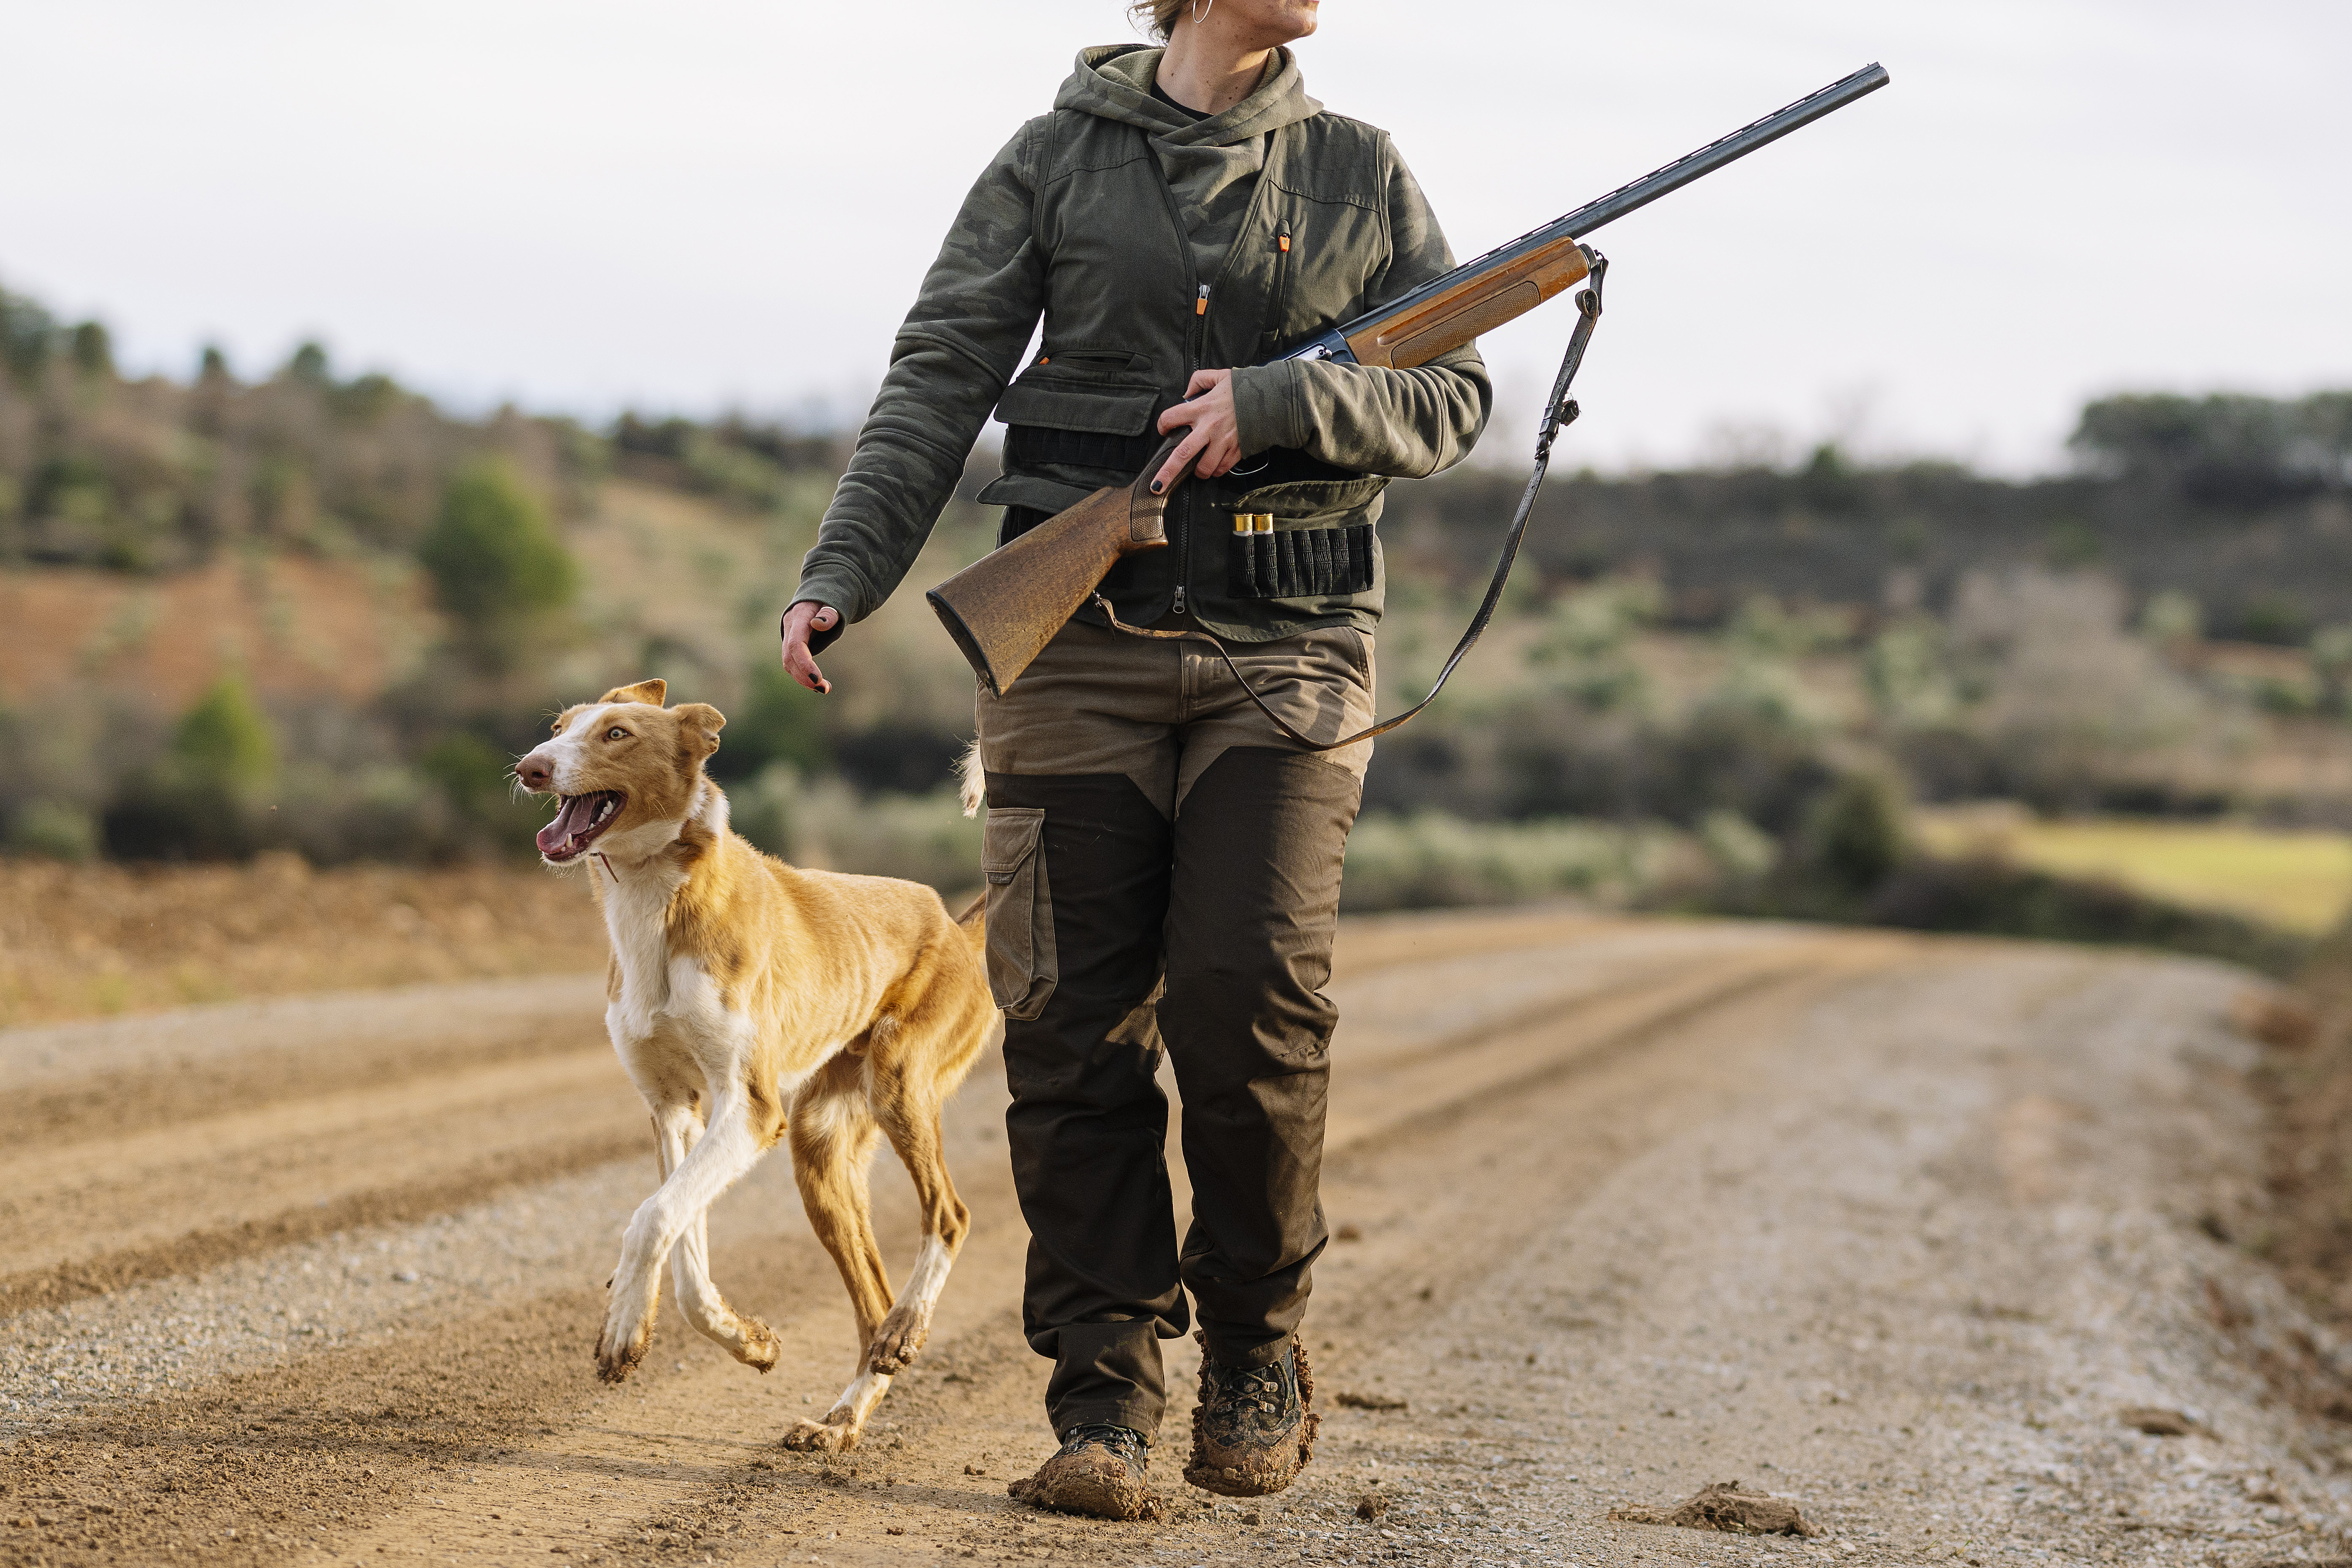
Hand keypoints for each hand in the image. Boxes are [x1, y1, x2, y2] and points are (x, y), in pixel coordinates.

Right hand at [779, 600, 840, 693]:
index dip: (804, 663)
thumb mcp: (831, 603)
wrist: (816, 596)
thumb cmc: (827, 601)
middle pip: (789, 658)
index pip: (795, 645)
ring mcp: (788, 637)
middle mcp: (789, 629)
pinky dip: (803, 675)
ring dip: (804, 679)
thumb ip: (828, 614)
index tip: (818, 678)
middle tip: (825, 689)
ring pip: (789, 663)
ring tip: (825, 689)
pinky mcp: (792, 645)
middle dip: (804, 676)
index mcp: (798, 618)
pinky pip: (793, 663)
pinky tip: (817, 684)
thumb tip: (819, 624)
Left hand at [1152, 368, 1242, 491]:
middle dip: (1167, 472)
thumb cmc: (1245, 388)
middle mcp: (1209, 427)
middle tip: (1157, 485)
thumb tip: (1186, 393)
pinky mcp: (1237, 451)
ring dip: (1198, 472)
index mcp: (1201, 407)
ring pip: (1204, 467)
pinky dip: (1217, 470)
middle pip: (1182, 453)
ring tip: (1197, 470)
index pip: (1171, 418)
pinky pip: (1222, 468)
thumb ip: (1199, 380)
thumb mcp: (1220, 376)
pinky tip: (1216, 466)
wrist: (1273, 398)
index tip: (1164, 429)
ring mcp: (1223, 442)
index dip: (1163, 425)